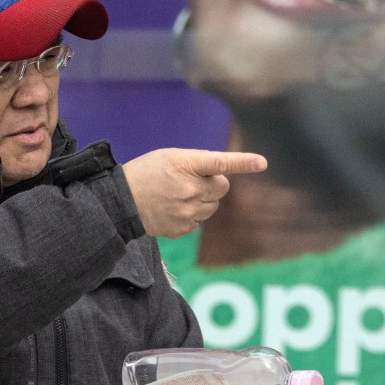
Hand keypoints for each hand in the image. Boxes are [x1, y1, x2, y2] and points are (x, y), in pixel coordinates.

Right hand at [122, 148, 266, 238]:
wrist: (121, 201)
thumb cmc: (146, 173)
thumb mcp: (169, 157)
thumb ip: (197, 162)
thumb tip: (223, 173)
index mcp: (185, 165)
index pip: (219, 162)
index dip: (242, 162)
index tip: (262, 162)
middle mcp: (189, 189)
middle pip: (222, 187)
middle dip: (213, 183)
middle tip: (190, 180)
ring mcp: (187, 211)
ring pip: (213, 206)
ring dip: (203, 200)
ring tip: (178, 195)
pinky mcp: (183, 228)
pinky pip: (200, 221)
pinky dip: (191, 215)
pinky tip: (172, 209)